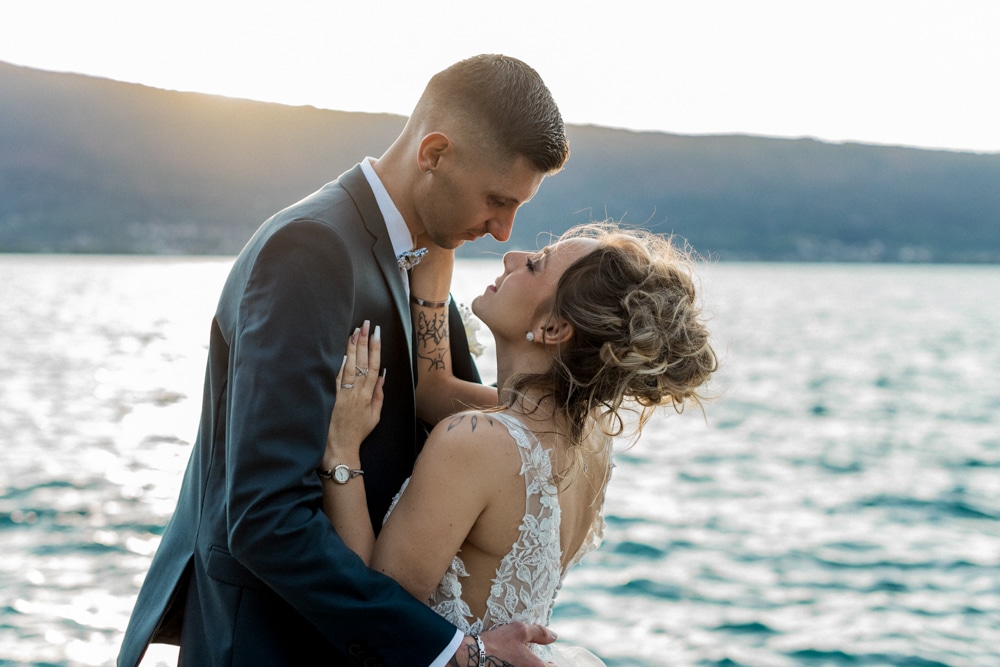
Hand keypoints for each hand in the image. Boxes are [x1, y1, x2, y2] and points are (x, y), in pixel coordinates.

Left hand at [326, 321, 383, 458]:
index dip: (376, 348)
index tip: (377, 333)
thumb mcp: (374, 416)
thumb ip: (379, 394)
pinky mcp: (329, 397)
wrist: (339, 448)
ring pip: (348, 366)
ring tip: (354, 331)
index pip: (374, 366)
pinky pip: (334, 378)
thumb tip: (383, 375)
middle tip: (365, 324)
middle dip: (364, 341)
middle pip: (362, 362)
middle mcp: (356, 392)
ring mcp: (342, 394)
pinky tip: (339, 350)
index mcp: (367, 396)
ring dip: (351, 347)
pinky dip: (337, 364)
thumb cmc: (357, 432)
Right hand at [453, 623, 556, 666]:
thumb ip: (540, 633)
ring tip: (519, 660)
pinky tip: (510, 662)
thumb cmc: (498, 643)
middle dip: (539, 665)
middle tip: (533, 660)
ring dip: (527, 665)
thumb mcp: (520, 630)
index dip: (551, 663)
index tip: (546, 659)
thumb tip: (554, 636)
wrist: (474, 656)